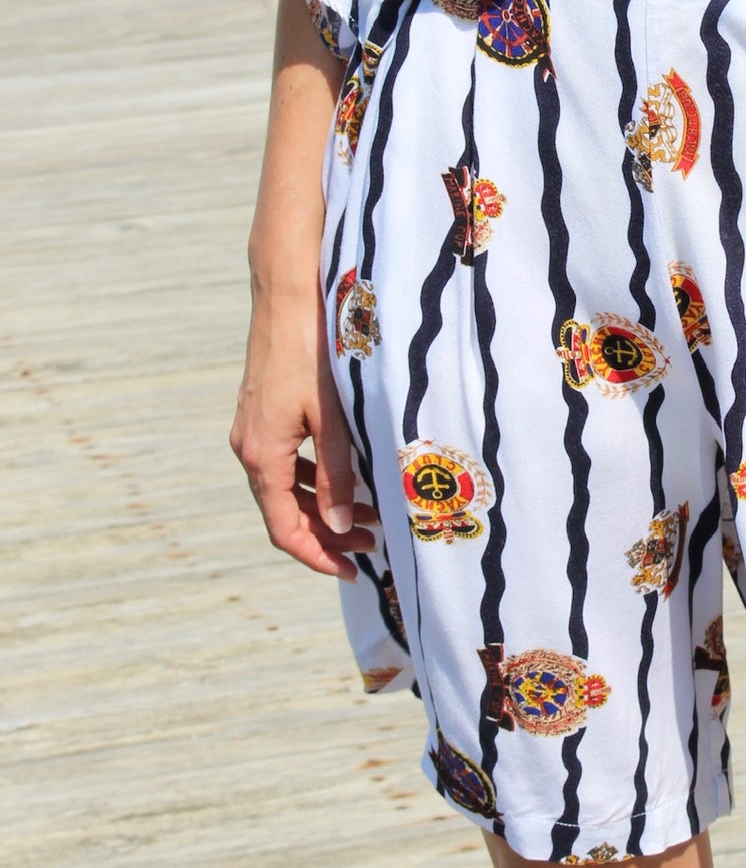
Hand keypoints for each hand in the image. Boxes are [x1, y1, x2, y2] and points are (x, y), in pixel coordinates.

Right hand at [230, 283, 376, 579]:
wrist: (288, 296)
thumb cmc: (313, 352)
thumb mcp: (332, 418)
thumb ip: (336, 473)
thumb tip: (339, 525)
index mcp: (261, 455)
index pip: (284, 528)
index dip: (318, 556)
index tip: (354, 572)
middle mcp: (249, 447)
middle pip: (284, 512)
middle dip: (328, 534)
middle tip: (374, 543)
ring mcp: (254, 429)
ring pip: (285, 487)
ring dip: (323, 506)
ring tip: (369, 512)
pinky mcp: (264, 412)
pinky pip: (285, 461)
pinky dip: (314, 478)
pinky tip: (346, 476)